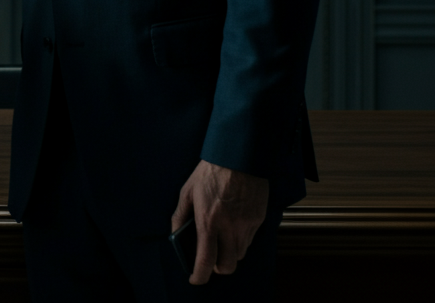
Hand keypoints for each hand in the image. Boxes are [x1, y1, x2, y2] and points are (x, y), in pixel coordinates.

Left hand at [171, 160, 268, 284]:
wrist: (239, 155)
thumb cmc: (211, 171)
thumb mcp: (188, 190)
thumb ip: (180, 214)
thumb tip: (175, 233)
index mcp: (208, 220)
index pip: (206, 260)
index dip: (199, 275)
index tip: (195, 278)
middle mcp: (229, 227)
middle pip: (227, 265)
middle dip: (217, 267)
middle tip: (211, 257)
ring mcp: (246, 225)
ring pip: (240, 255)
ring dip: (230, 253)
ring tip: (222, 238)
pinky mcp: (258, 220)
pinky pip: (250, 240)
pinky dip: (241, 240)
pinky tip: (234, 225)